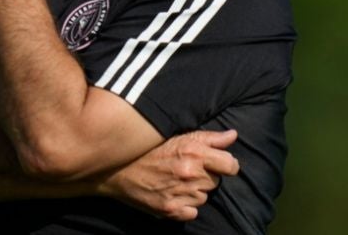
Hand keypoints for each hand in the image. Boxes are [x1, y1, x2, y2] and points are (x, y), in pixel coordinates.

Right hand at [101, 129, 239, 220]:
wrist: (115, 169)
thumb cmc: (147, 149)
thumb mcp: (176, 136)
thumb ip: (207, 138)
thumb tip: (232, 136)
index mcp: (193, 152)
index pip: (231, 165)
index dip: (225, 164)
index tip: (216, 163)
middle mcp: (189, 173)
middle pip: (216, 181)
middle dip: (205, 176)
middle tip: (184, 169)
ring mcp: (180, 193)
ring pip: (203, 197)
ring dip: (194, 191)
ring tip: (174, 180)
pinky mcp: (171, 210)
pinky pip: (192, 212)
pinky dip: (185, 206)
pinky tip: (171, 194)